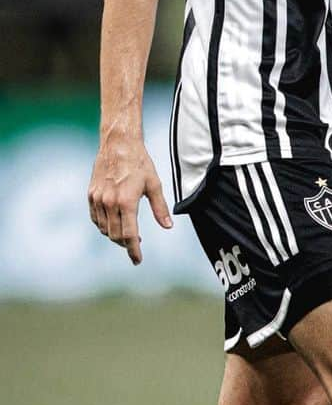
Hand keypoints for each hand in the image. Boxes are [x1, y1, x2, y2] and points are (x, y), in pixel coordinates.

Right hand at [88, 135, 172, 264]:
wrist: (118, 144)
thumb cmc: (140, 163)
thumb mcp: (154, 185)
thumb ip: (160, 208)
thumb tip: (168, 226)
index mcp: (127, 202)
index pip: (129, 235)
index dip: (134, 250)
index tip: (138, 260)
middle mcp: (109, 202)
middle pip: (115, 235)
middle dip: (126, 245)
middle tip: (135, 247)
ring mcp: (98, 199)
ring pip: (104, 228)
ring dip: (115, 236)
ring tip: (127, 235)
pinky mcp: (91, 195)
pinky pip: (96, 218)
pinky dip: (104, 226)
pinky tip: (113, 224)